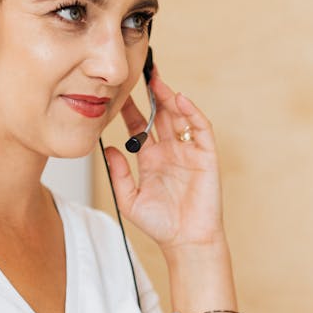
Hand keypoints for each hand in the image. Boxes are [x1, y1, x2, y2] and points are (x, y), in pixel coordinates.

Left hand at [103, 67, 223, 251]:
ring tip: (157, 79)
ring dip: (169, 97)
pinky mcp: (206, 156)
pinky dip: (192, 112)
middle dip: (151, 93)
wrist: (185, 241)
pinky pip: (200, 129)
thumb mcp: (129, 199)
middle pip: (160, 114)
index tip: (118, 92)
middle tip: (139, 71)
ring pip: (179, 116)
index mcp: (150, 159)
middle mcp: (169, 151)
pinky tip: (180, 99)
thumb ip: (117, 173)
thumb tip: (106, 148)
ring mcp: (188, 151)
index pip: (139, 126)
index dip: (131, 108)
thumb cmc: (160, 225)